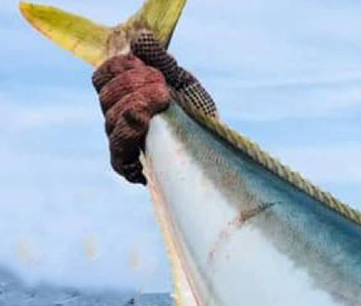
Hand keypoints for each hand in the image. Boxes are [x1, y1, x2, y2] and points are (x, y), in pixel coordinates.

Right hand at [91, 31, 215, 184]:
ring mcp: (122, 140)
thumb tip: (141, 39)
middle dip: (134, 86)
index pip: (102, 78)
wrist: (213, 146)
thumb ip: (162, 62)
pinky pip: (119, 159)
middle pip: (107, 98)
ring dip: (136, 106)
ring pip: (112, 123)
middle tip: (163, 87)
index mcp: (123, 94)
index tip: (149, 68)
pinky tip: (144, 131)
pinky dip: (129, 147)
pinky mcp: (130, 165)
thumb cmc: (195, 112)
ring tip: (163, 100)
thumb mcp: (183, 82)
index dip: (119, 69)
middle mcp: (116, 116)